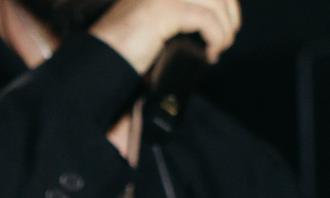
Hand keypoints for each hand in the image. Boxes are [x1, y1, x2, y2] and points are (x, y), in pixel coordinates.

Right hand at [90, 0, 241, 71]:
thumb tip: (211, 24)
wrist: (99, 60)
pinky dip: (216, 38)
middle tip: (225, 39)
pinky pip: (207, 19)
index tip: (225, 25)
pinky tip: (210, 53)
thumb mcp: (156, 22)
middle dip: (230, 13)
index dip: (224, 2)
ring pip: (216, 2)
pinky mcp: (165, 9)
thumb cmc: (123, 48)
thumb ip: (178, 15)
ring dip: (225, 28)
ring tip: (218, 48)